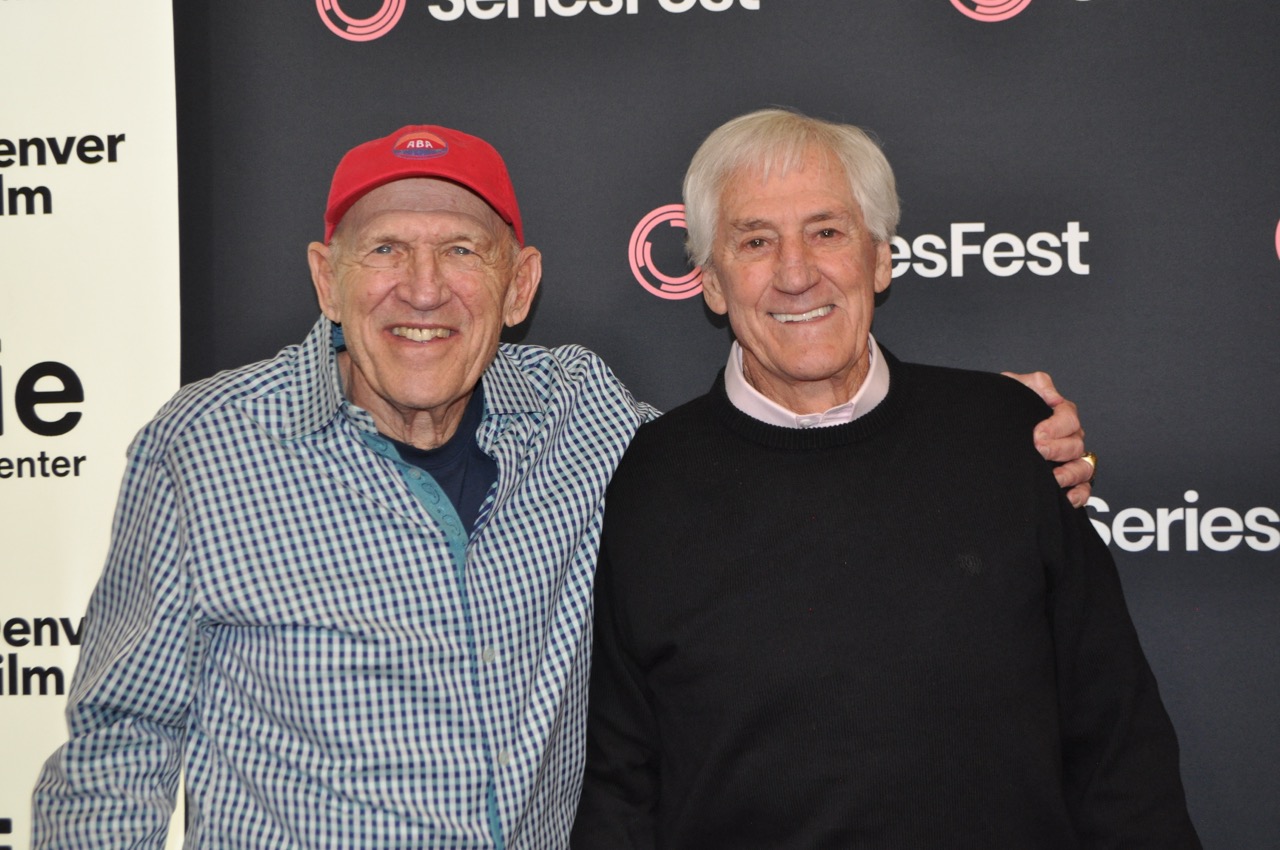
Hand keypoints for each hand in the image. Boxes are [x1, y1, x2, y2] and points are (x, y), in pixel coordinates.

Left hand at [1002, 371, 1092, 507]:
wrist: (989, 430)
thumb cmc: (1005, 408)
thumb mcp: (1014, 387)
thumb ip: (1036, 384)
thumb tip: (1054, 396)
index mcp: (1059, 414)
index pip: (1069, 417)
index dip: (1056, 426)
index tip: (1037, 434)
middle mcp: (1069, 436)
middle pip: (1076, 444)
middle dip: (1058, 449)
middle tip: (1038, 451)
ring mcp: (1070, 459)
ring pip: (1083, 467)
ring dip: (1070, 473)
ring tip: (1053, 477)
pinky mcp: (1067, 480)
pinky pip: (1083, 489)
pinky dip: (1079, 495)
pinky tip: (1066, 498)